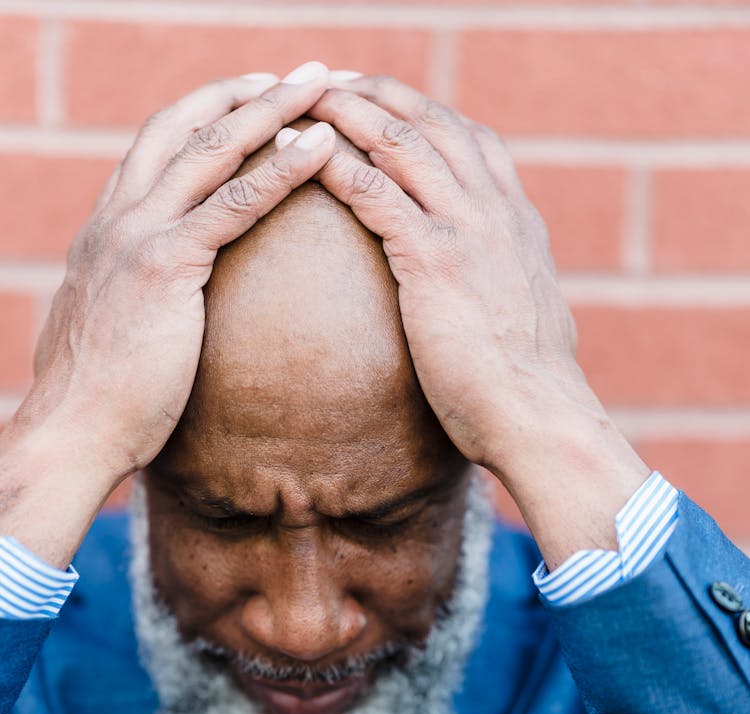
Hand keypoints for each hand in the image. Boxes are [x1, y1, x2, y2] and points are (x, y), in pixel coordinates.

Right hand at [1, 64, 335, 566]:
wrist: (71, 432)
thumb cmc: (101, 398)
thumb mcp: (115, 329)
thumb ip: (135, 299)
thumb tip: (157, 309)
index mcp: (108, 231)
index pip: (158, 150)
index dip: (207, 117)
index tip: (252, 102)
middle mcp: (118, 219)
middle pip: (183, 128)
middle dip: (243, 92)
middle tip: (298, 74)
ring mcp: (136, 236)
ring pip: (211, 150)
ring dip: (270, 108)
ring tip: (320, 85)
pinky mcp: (162, 267)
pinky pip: (234, 205)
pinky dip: (281, 168)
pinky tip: (321, 148)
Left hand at [299, 78, 647, 565]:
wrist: (540, 414)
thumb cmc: (531, 387)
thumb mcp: (530, 318)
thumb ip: (511, 288)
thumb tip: (505, 294)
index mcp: (517, 221)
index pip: (472, 140)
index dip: (425, 113)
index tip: (386, 102)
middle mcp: (495, 210)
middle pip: (432, 123)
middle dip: (379, 93)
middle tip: (332, 80)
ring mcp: (467, 228)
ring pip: (400, 143)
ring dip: (348, 112)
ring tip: (302, 98)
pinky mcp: (434, 258)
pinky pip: (375, 192)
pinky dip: (333, 163)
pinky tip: (295, 153)